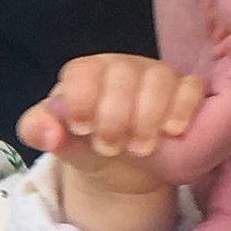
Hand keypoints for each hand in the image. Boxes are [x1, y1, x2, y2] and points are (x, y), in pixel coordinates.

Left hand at [17, 51, 204, 187]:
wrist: (117, 162)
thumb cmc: (83, 140)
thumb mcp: (55, 138)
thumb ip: (38, 130)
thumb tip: (50, 133)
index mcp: (85, 73)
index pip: (82, 71)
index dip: (81, 99)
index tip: (81, 130)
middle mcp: (122, 68)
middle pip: (122, 75)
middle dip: (115, 116)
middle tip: (109, 148)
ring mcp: (156, 76)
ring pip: (159, 78)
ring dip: (148, 116)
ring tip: (139, 149)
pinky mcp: (185, 90)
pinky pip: (192, 87)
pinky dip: (183, 108)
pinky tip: (172, 132)